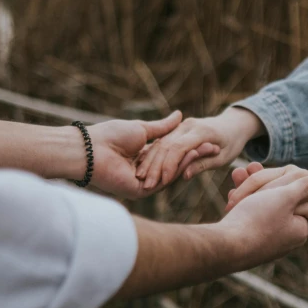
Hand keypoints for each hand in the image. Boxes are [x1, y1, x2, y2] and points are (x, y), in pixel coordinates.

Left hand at [86, 111, 218, 198]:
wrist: (92, 149)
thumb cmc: (111, 135)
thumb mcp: (143, 129)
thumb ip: (163, 128)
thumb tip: (179, 115)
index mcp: (144, 158)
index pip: (172, 155)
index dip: (190, 147)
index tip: (208, 140)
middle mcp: (146, 173)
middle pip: (176, 166)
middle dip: (196, 155)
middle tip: (216, 146)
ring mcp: (144, 184)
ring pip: (173, 174)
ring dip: (191, 161)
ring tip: (209, 149)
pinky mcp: (140, 192)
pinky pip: (164, 181)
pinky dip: (178, 169)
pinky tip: (192, 157)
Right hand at [135, 107, 264, 189]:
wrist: (233, 124)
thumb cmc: (232, 143)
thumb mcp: (223, 157)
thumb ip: (203, 164)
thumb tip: (185, 176)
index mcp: (202, 131)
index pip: (179, 148)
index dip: (169, 165)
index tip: (162, 181)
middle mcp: (188, 125)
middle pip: (166, 145)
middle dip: (155, 166)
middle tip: (146, 185)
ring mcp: (180, 125)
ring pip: (160, 143)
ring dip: (150, 161)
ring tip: (140, 178)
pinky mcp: (176, 128)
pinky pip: (161, 141)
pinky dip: (152, 154)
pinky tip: (143, 168)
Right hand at [218, 169, 307, 269]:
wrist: (225, 249)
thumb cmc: (256, 220)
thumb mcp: (285, 197)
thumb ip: (306, 186)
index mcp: (299, 229)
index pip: (294, 197)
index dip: (276, 182)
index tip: (258, 170)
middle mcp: (285, 240)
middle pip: (274, 202)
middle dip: (258, 184)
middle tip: (243, 171)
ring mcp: (266, 244)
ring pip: (258, 210)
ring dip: (247, 192)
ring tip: (235, 177)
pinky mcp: (249, 247)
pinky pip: (248, 221)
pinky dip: (240, 207)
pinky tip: (231, 199)